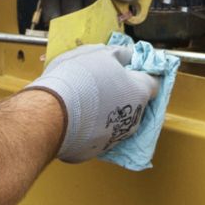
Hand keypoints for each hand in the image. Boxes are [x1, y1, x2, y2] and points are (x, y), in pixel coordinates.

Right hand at [24, 45, 160, 162]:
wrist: (50, 113)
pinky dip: (90, 127)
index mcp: (139, 92)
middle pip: (135, 103)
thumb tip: (126, 56)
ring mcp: (115, 138)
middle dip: (122, 93)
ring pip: (116, 121)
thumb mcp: (99, 53)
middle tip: (101, 83)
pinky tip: (75, 118)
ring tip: (85, 101)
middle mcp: (133, 119)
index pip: (154, 82)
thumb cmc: (78, 78)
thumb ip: (119, 54)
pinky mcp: (95, 151)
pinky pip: (96, 135)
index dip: (142, 73)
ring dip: (106, 112)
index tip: (130, 68)